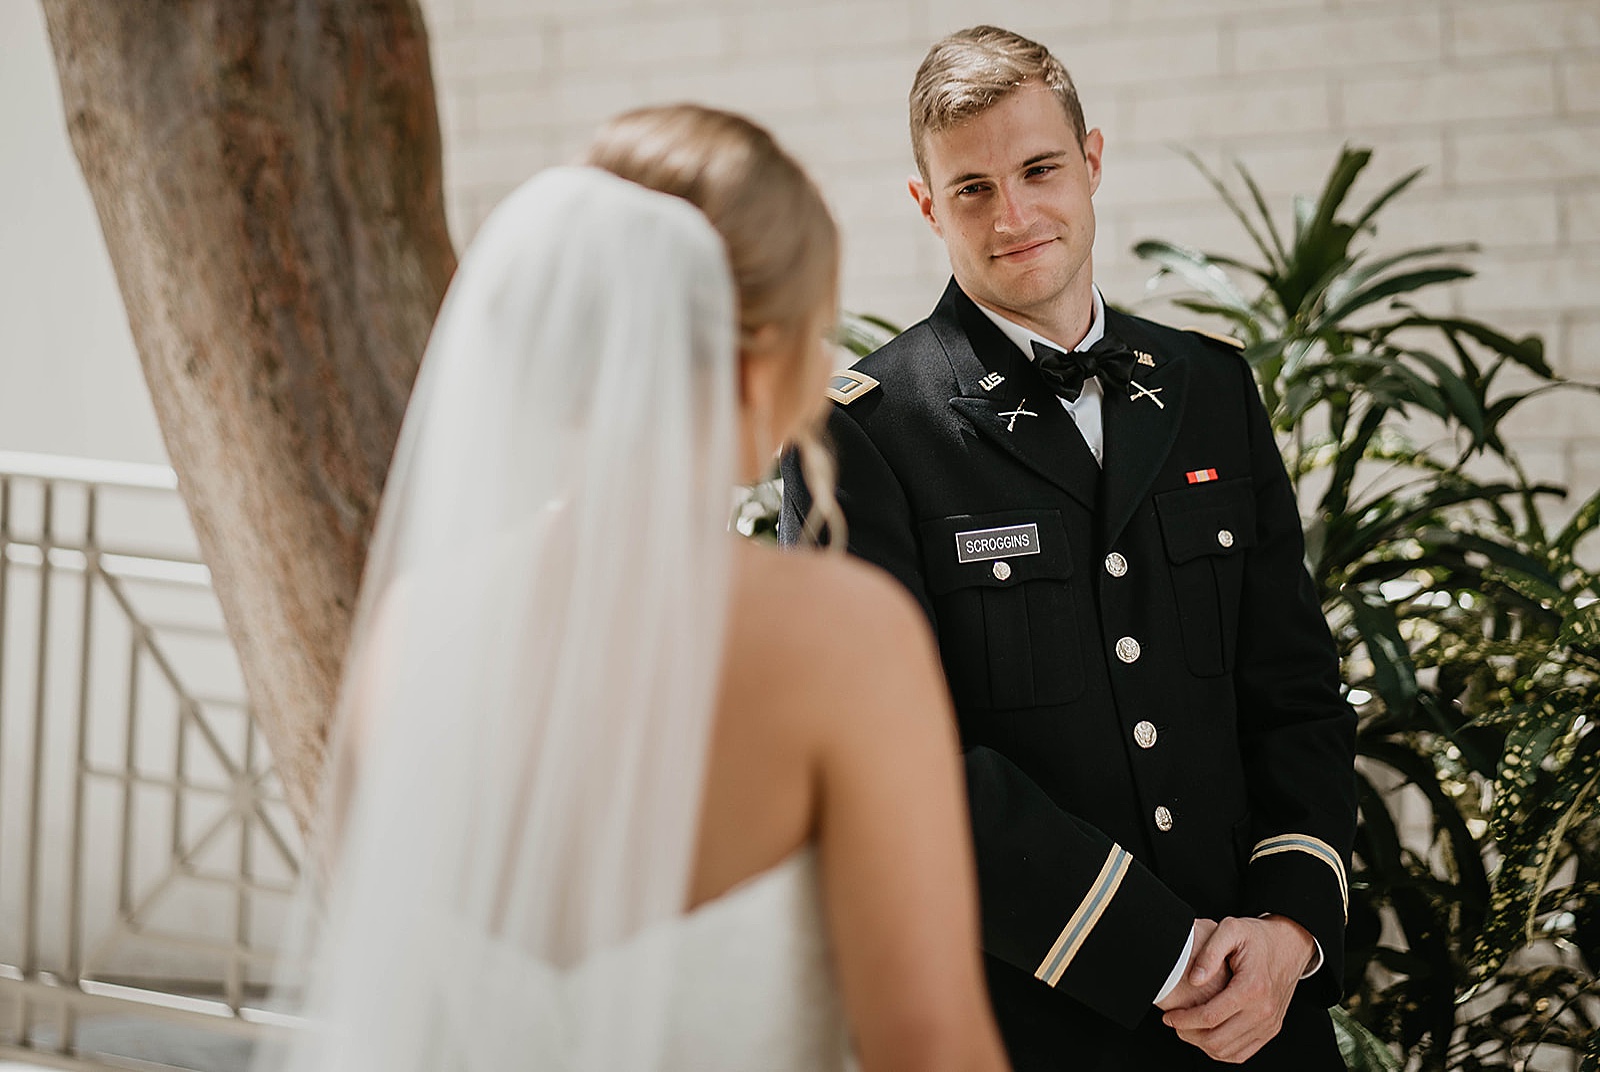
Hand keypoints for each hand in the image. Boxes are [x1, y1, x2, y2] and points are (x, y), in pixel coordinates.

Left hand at [1161, 914, 1313, 1063]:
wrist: (1290, 944)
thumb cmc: (1258, 937)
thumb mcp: (1231, 929)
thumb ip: (1209, 953)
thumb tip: (1194, 980)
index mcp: (1251, 988)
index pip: (1210, 1016)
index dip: (1184, 1020)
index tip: (1169, 1017)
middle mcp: (1263, 1011)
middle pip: (1217, 1039)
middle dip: (1189, 1034)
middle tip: (1175, 1023)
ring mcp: (1269, 1024)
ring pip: (1228, 1051)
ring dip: (1202, 1044)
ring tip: (1188, 1028)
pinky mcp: (1271, 1029)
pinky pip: (1243, 1053)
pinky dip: (1221, 1050)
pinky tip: (1207, 1035)